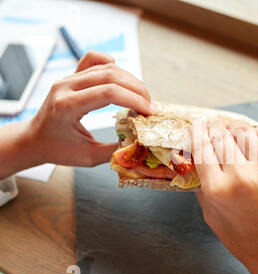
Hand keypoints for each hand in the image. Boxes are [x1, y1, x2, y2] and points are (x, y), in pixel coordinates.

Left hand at [0, 51, 154, 178]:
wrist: (33, 139)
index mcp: (67, 106)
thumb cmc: (58, 149)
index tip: (150, 112)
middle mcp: (66, 86)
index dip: (134, 100)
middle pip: (111, 75)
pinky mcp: (71, 76)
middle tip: (150, 106)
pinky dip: (112, 65)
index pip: (108, 92)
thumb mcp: (88, 157)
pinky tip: (122, 78)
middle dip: (137, 89)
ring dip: (130, 80)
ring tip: (142, 97)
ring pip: (106, 67)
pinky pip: (94, 60)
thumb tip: (141, 142)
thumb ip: (115, 150)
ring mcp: (68, 78)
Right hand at [191, 119, 257, 273]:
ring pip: (246, 131)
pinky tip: (254, 139)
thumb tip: (197, 160)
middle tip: (212, 124)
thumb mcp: (212, 216)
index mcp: (218, 189)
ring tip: (233, 133)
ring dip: (235, 129)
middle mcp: (242, 175)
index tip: (197, 126)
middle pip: (221, 135)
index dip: (197, 133)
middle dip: (213, 127)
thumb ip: (203, 186)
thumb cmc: (244, 239)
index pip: (202, 147)